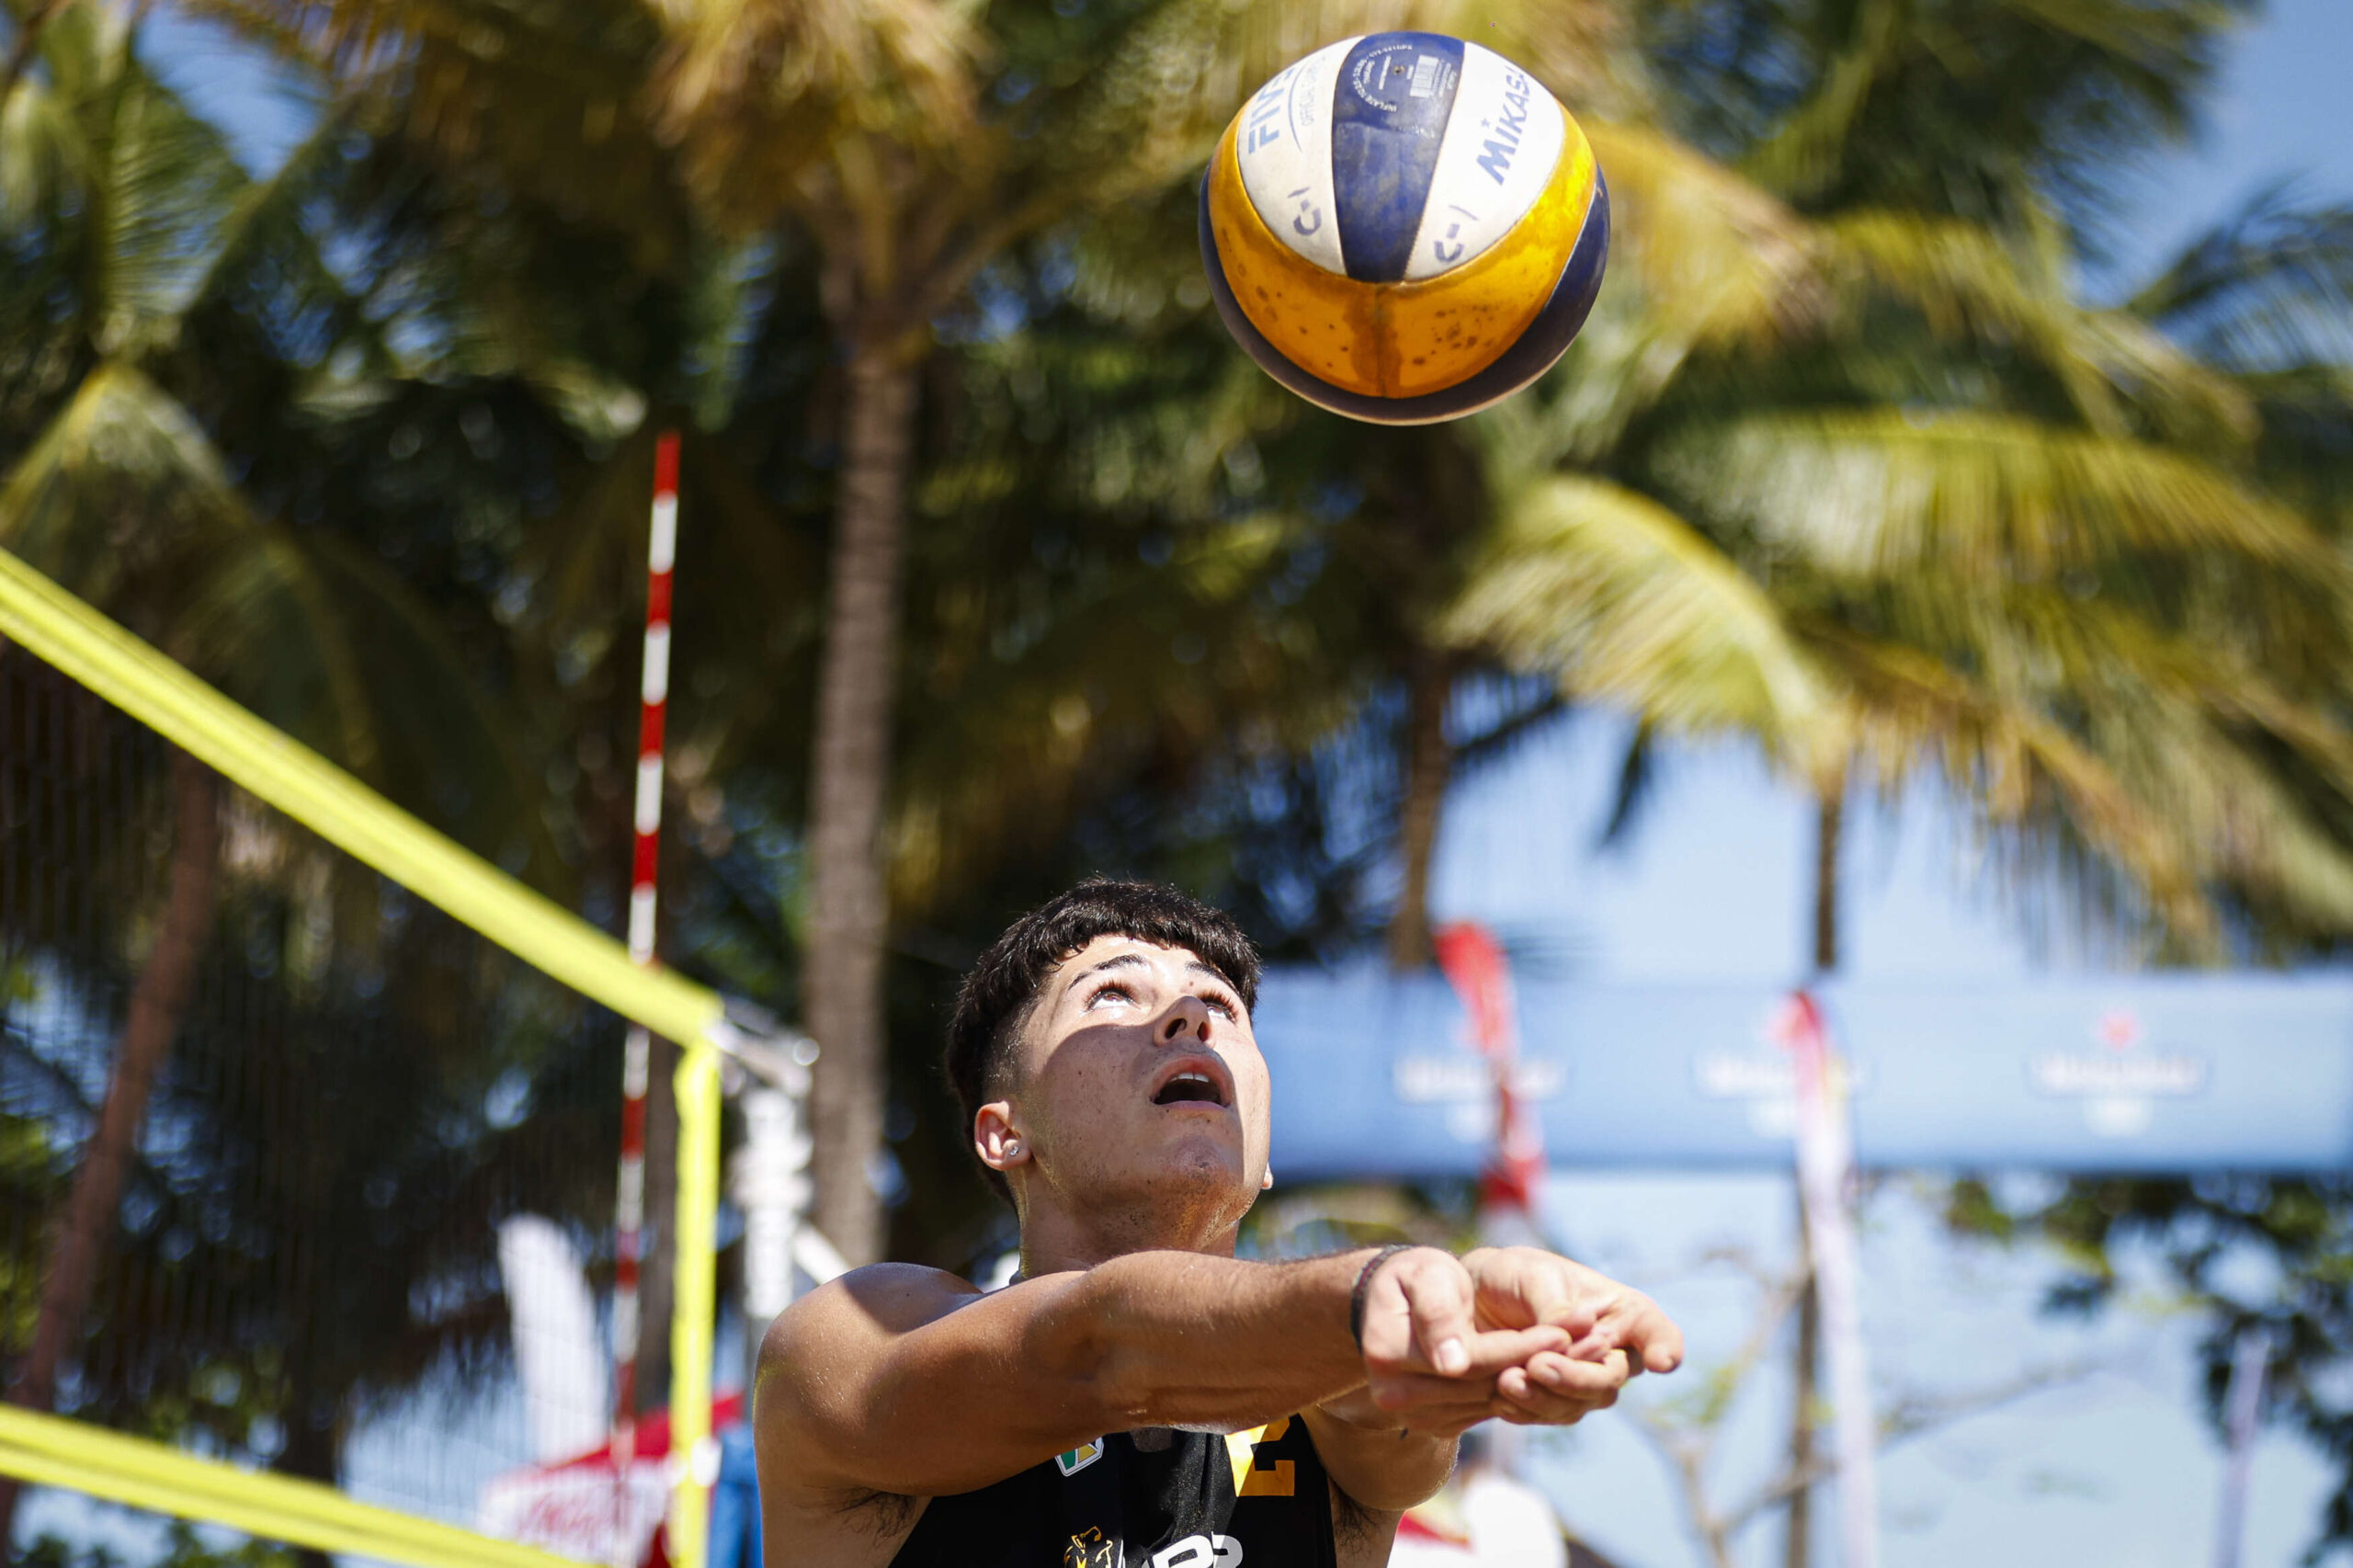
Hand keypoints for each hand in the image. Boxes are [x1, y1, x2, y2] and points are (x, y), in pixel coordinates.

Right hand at [1353, 1247, 1570, 1436]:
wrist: (1402, 1304)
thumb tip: (1452, 1365)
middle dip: (1544, 1363)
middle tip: (1596, 1341)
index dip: (1521, 1347)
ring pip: (1495, 1400)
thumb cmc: (1417, 1278)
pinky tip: (1562, 1366)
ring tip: (1591, 1351)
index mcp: (1387, 1354)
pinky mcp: (1440, 1422)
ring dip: (1546, 1380)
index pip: (1470, 1360)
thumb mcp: (1427, 1277)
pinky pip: (1491, 1408)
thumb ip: (1439, 1315)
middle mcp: (1395, 1395)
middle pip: (1486, 1385)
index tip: (1566, 1331)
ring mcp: (1417, 1415)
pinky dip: (1529, 1389)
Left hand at [1460, 1246, 1683, 1425]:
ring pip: (1580, 1404)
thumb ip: (1555, 1305)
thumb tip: (1576, 1330)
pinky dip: (1527, 1410)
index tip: (1661, 1361)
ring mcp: (1586, 1382)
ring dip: (1545, 1397)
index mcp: (1622, 1313)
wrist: (1476, 1301)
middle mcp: (1613, 1353)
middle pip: (1610, 1378)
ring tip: (1507, 1381)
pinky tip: (1501, 1400)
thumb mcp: (1533, 1275)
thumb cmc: (1516, 1277)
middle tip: (1537, 1365)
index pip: (1657, 1334)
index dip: (1665, 1348)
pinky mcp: (1556, 1402)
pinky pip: (1550, 1416)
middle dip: (1576, 1377)